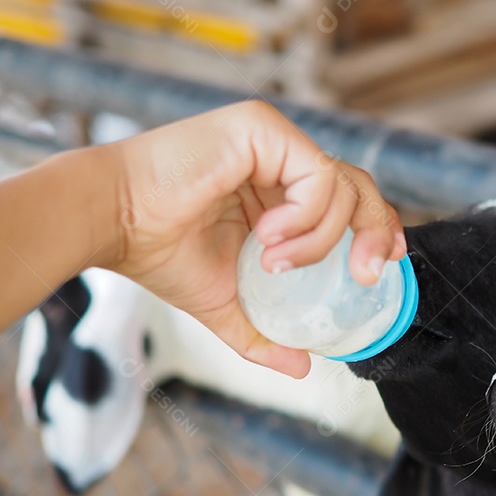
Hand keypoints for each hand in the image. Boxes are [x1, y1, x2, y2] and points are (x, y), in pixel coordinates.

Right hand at [100, 101, 404, 377]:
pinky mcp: (263, 127)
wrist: (112, 224)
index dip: (375, 226)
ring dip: (319, 238)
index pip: (346, 197)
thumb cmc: (158, 253)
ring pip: (343, 184)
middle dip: (374, 232)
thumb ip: (264, 332)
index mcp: (275, 188)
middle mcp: (279, 156)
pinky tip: (268, 238)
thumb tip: (301, 368)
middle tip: (365, 273)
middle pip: (359, 184)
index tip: (383, 263)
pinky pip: (318, 176)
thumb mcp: (225, 301)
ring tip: (274, 260)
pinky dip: (306, 218)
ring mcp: (273, 138)